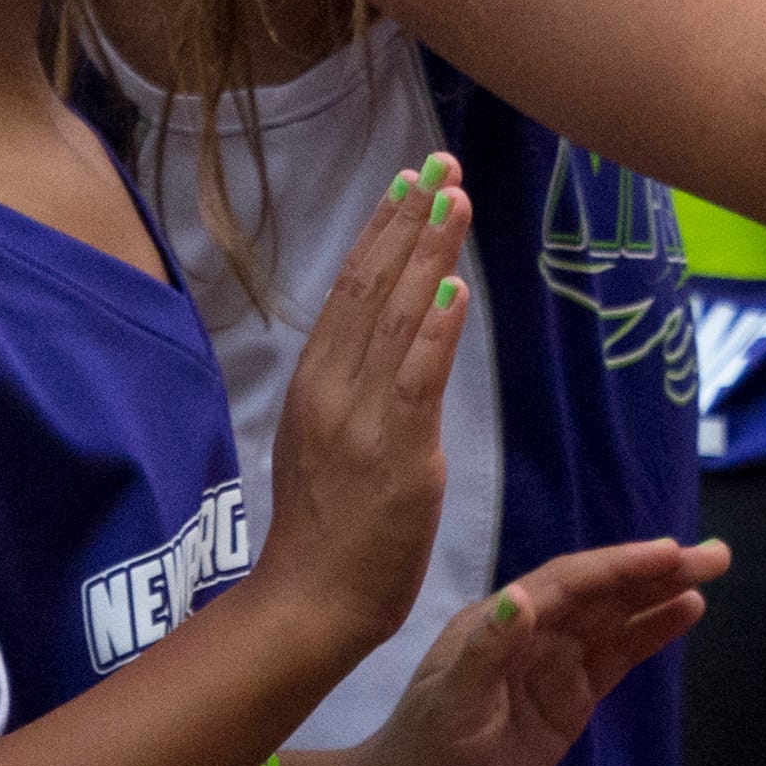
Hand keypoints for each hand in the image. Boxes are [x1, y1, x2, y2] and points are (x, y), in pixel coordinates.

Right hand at [254, 152, 474, 660]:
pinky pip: (416, 380)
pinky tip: (455, 288)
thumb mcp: (328, 437)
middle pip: (371, 288)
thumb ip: (357, 383)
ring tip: (455, 199)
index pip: (349, 290)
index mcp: (314, 385)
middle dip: (408, 221)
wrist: (310, 602)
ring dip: (428, 254)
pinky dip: (435, 331)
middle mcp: (331, 391)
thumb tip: (399, 328)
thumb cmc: (329, 526)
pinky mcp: (395, 454)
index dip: (380, 231)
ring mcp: (360, 420)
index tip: (408, 180)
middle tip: (439, 163)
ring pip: (396, 319)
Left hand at [322, 538, 731, 765]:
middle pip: (603, 590)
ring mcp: (555, 660)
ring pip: (618, 616)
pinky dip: (653, 631)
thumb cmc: (424, 754)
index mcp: (499, 619)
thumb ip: (487, 651)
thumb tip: (520, 596)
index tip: (668, 554)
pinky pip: (619, 654)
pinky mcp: (572, 694)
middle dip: (656, 570)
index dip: (619, 566)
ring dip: (663, 592)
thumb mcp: (450, 705)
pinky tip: (687, 611)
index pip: (569, 582)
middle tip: (715, 555)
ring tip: (713, 570)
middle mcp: (531, 628)